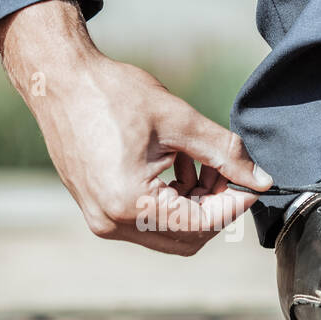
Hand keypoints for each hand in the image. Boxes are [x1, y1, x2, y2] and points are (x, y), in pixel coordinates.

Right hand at [0, 0, 271, 254]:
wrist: (59, 81)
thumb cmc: (113, 94)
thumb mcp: (179, 121)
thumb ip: (225, 153)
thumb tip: (261, 180)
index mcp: (131, 203)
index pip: (201, 224)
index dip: (233, 205)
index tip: (250, 182)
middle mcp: (112, 222)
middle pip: (186, 238)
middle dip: (214, 207)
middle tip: (226, 170)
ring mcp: (101, 220)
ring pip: (168, 232)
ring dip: (193, 203)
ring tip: (198, 160)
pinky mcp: (98, 210)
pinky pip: (146, 220)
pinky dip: (170, 200)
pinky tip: (175, 164)